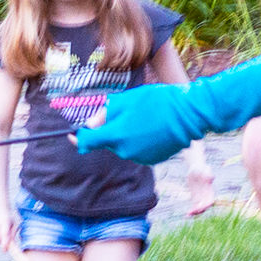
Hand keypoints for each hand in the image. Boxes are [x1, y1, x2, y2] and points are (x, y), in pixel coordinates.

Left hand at [73, 83, 212, 166]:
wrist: (189, 113)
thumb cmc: (156, 101)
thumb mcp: (125, 100)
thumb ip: (103, 114)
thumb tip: (88, 126)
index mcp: (116, 135)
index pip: (87, 141)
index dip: (78, 138)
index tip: (71, 134)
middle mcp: (125, 151)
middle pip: (108, 143)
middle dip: (109, 131)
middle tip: (125, 112)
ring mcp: (140, 157)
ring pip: (123, 146)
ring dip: (126, 135)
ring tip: (143, 118)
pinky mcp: (152, 160)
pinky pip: (138, 150)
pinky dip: (139, 141)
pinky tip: (152, 127)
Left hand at [185, 162, 218, 215]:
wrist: (195, 167)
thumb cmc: (200, 167)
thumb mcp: (203, 169)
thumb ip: (207, 173)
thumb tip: (212, 178)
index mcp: (209, 189)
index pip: (210, 200)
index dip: (206, 205)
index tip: (200, 207)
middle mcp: (206, 194)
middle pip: (205, 206)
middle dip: (200, 210)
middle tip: (192, 212)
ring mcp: (201, 196)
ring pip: (200, 207)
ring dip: (196, 212)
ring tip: (188, 214)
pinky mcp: (195, 196)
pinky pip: (195, 206)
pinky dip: (192, 210)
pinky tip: (187, 214)